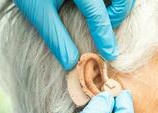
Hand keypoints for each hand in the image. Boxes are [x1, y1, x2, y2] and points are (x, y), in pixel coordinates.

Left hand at [14, 0, 134, 69]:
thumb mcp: (39, 14)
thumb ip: (56, 38)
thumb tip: (71, 62)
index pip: (98, 15)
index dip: (105, 37)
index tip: (109, 54)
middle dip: (119, 15)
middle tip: (106, 26)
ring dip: (118, 3)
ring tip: (105, 13)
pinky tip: (100, 3)